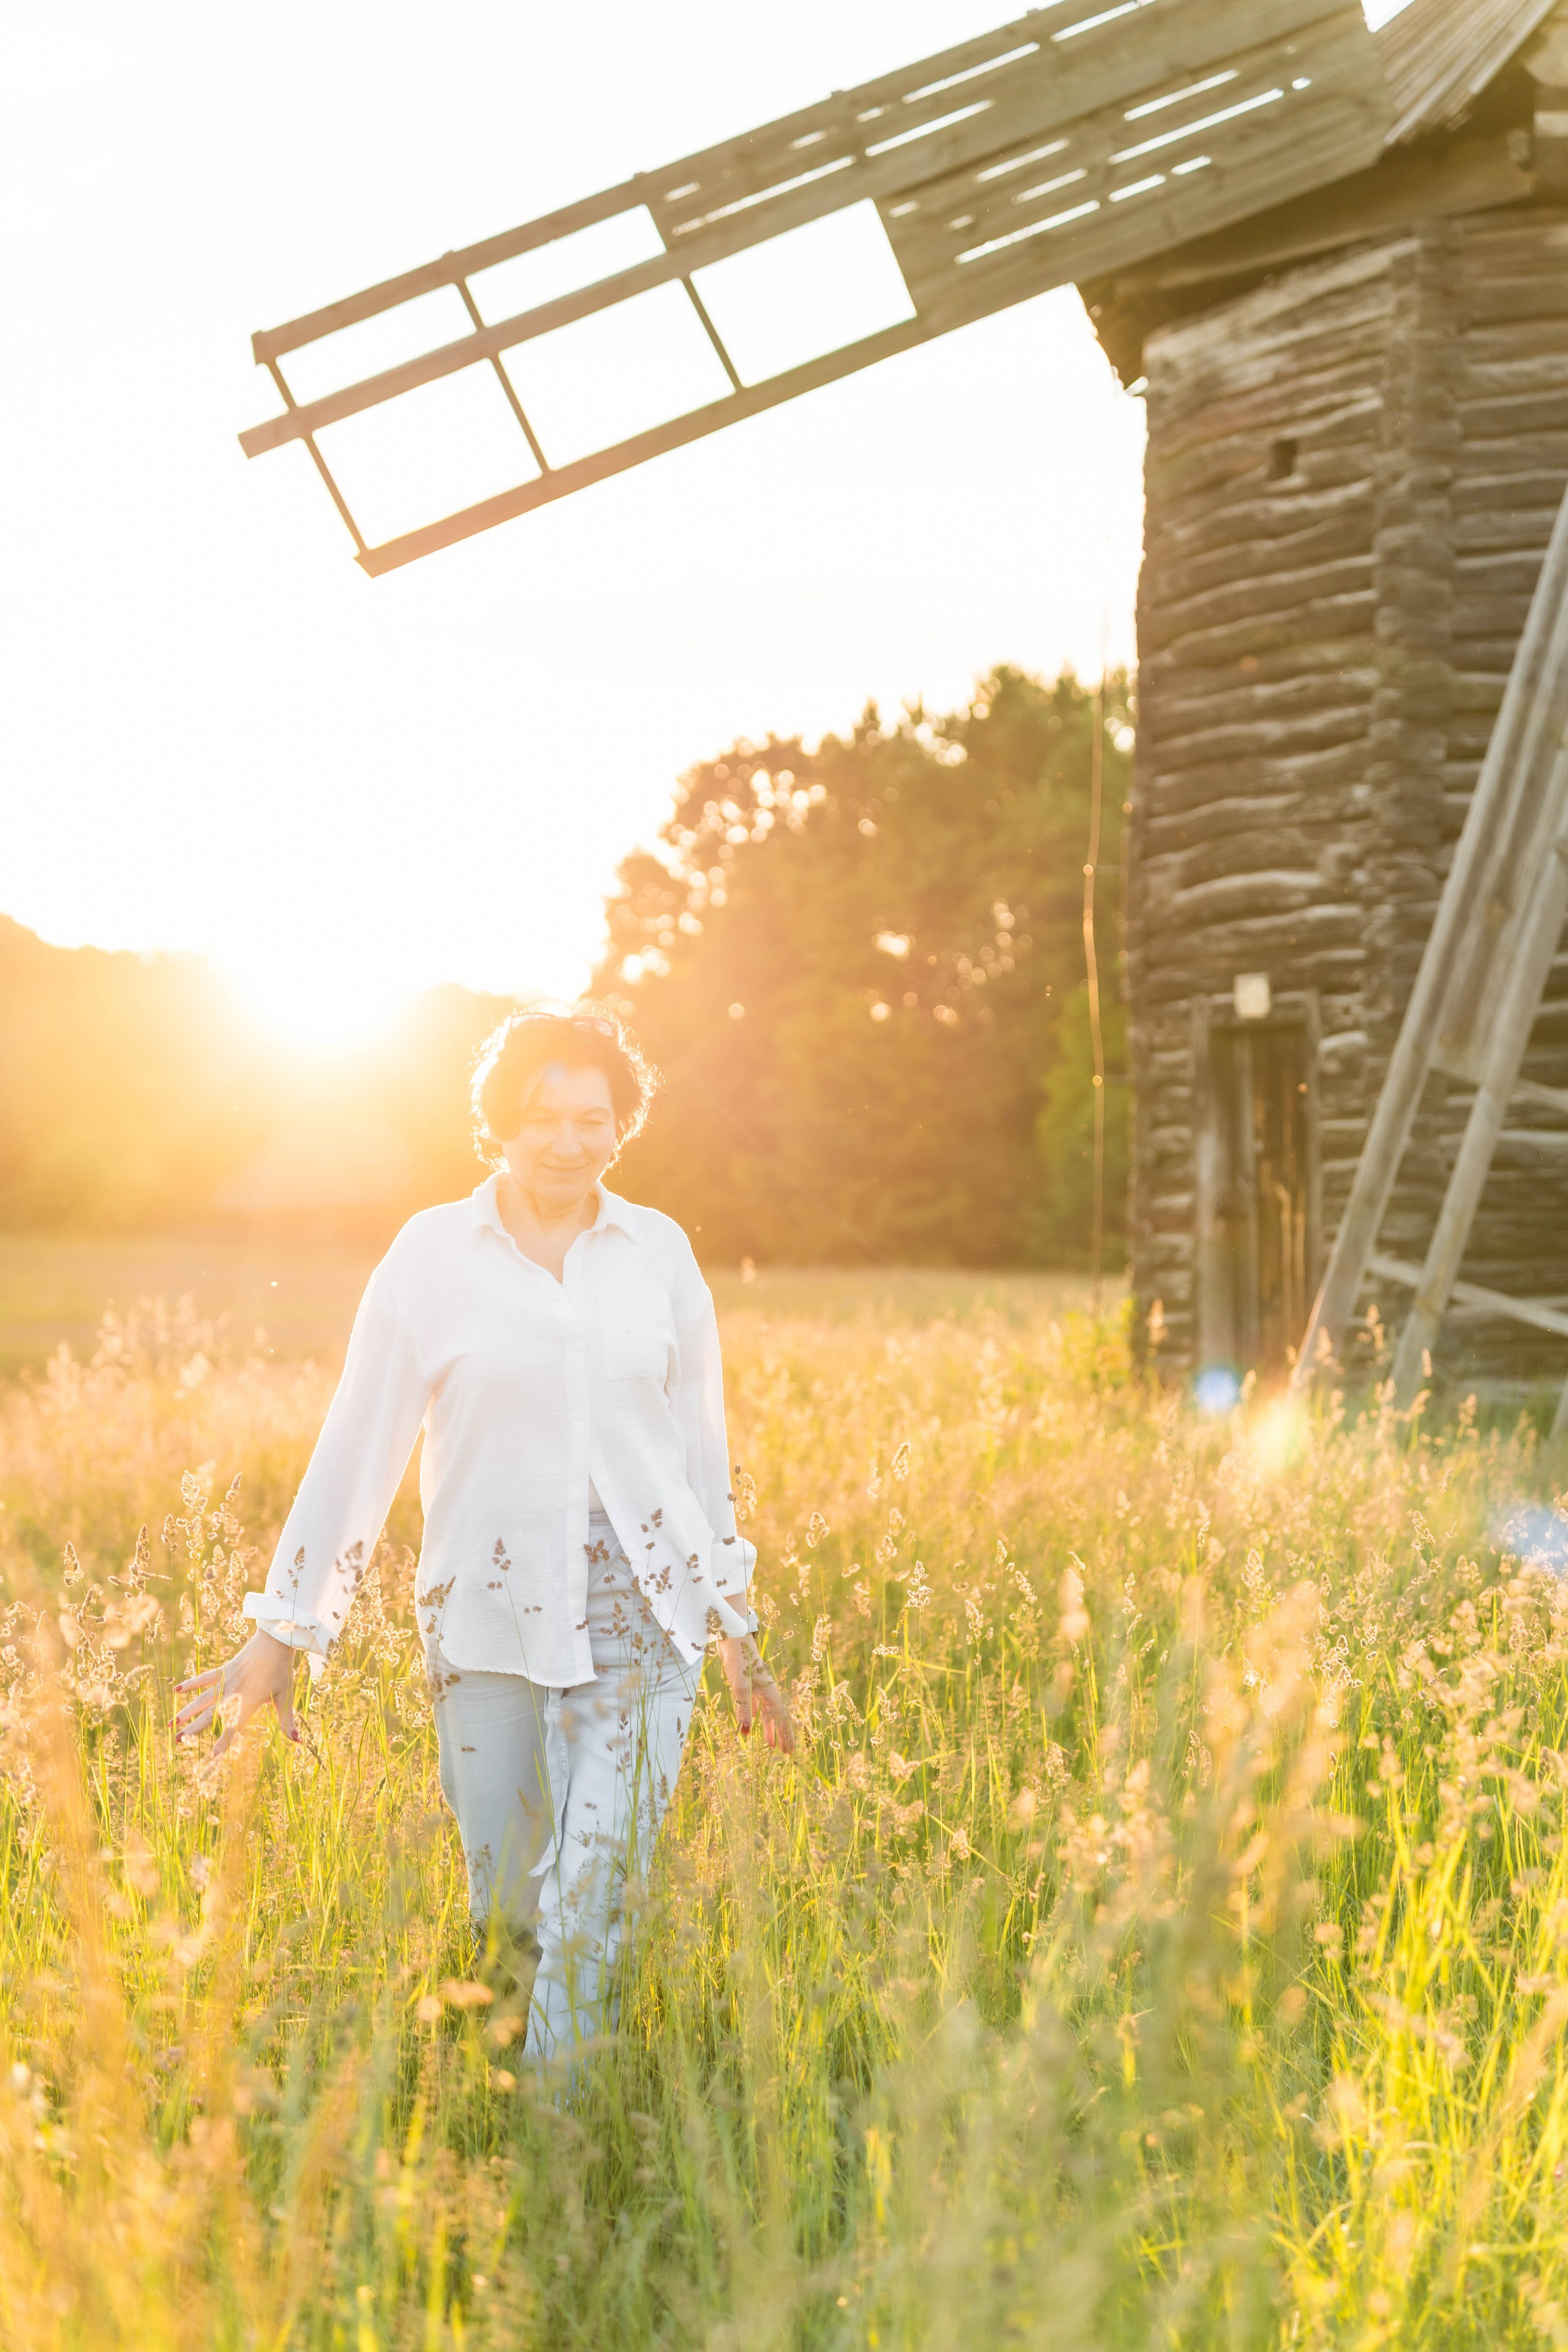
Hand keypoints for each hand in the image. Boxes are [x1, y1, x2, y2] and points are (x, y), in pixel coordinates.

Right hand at [172, 1629, 297, 1757]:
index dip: (224, 1743)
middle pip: (210, 1715)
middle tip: (178, 1741)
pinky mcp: (224, 1669)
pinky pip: (204, 1678)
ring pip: (202, 1699)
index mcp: (249, 1703)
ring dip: (186, 1711)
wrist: (275, 1641)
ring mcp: (226, 1680)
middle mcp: (234, 1693)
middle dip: (194, 1729)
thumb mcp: (285, 1697)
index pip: (234, 1728)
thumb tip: (298, 1741)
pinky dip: (191, 1684)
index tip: (212, 1757)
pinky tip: (175, 1690)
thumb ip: (287, 1721)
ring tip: (171, 1723)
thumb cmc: (282, 1670)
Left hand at [718, 1635, 794, 1753]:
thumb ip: (744, 1710)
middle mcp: (768, 1691)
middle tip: (785, 1752)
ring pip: (768, 1712)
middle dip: (781, 1735)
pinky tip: (755, 1721)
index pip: (781, 1719)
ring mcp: (759, 1687)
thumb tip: (746, 1733)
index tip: (789, 1751)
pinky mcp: (749, 1682)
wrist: (733, 1639)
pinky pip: (758, 1704)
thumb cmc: (740, 1662)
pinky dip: (759, 1715)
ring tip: (769, 1743)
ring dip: (769, 1727)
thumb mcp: (740, 1688)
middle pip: (778, 1717)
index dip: (785, 1736)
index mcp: (770, 1693)